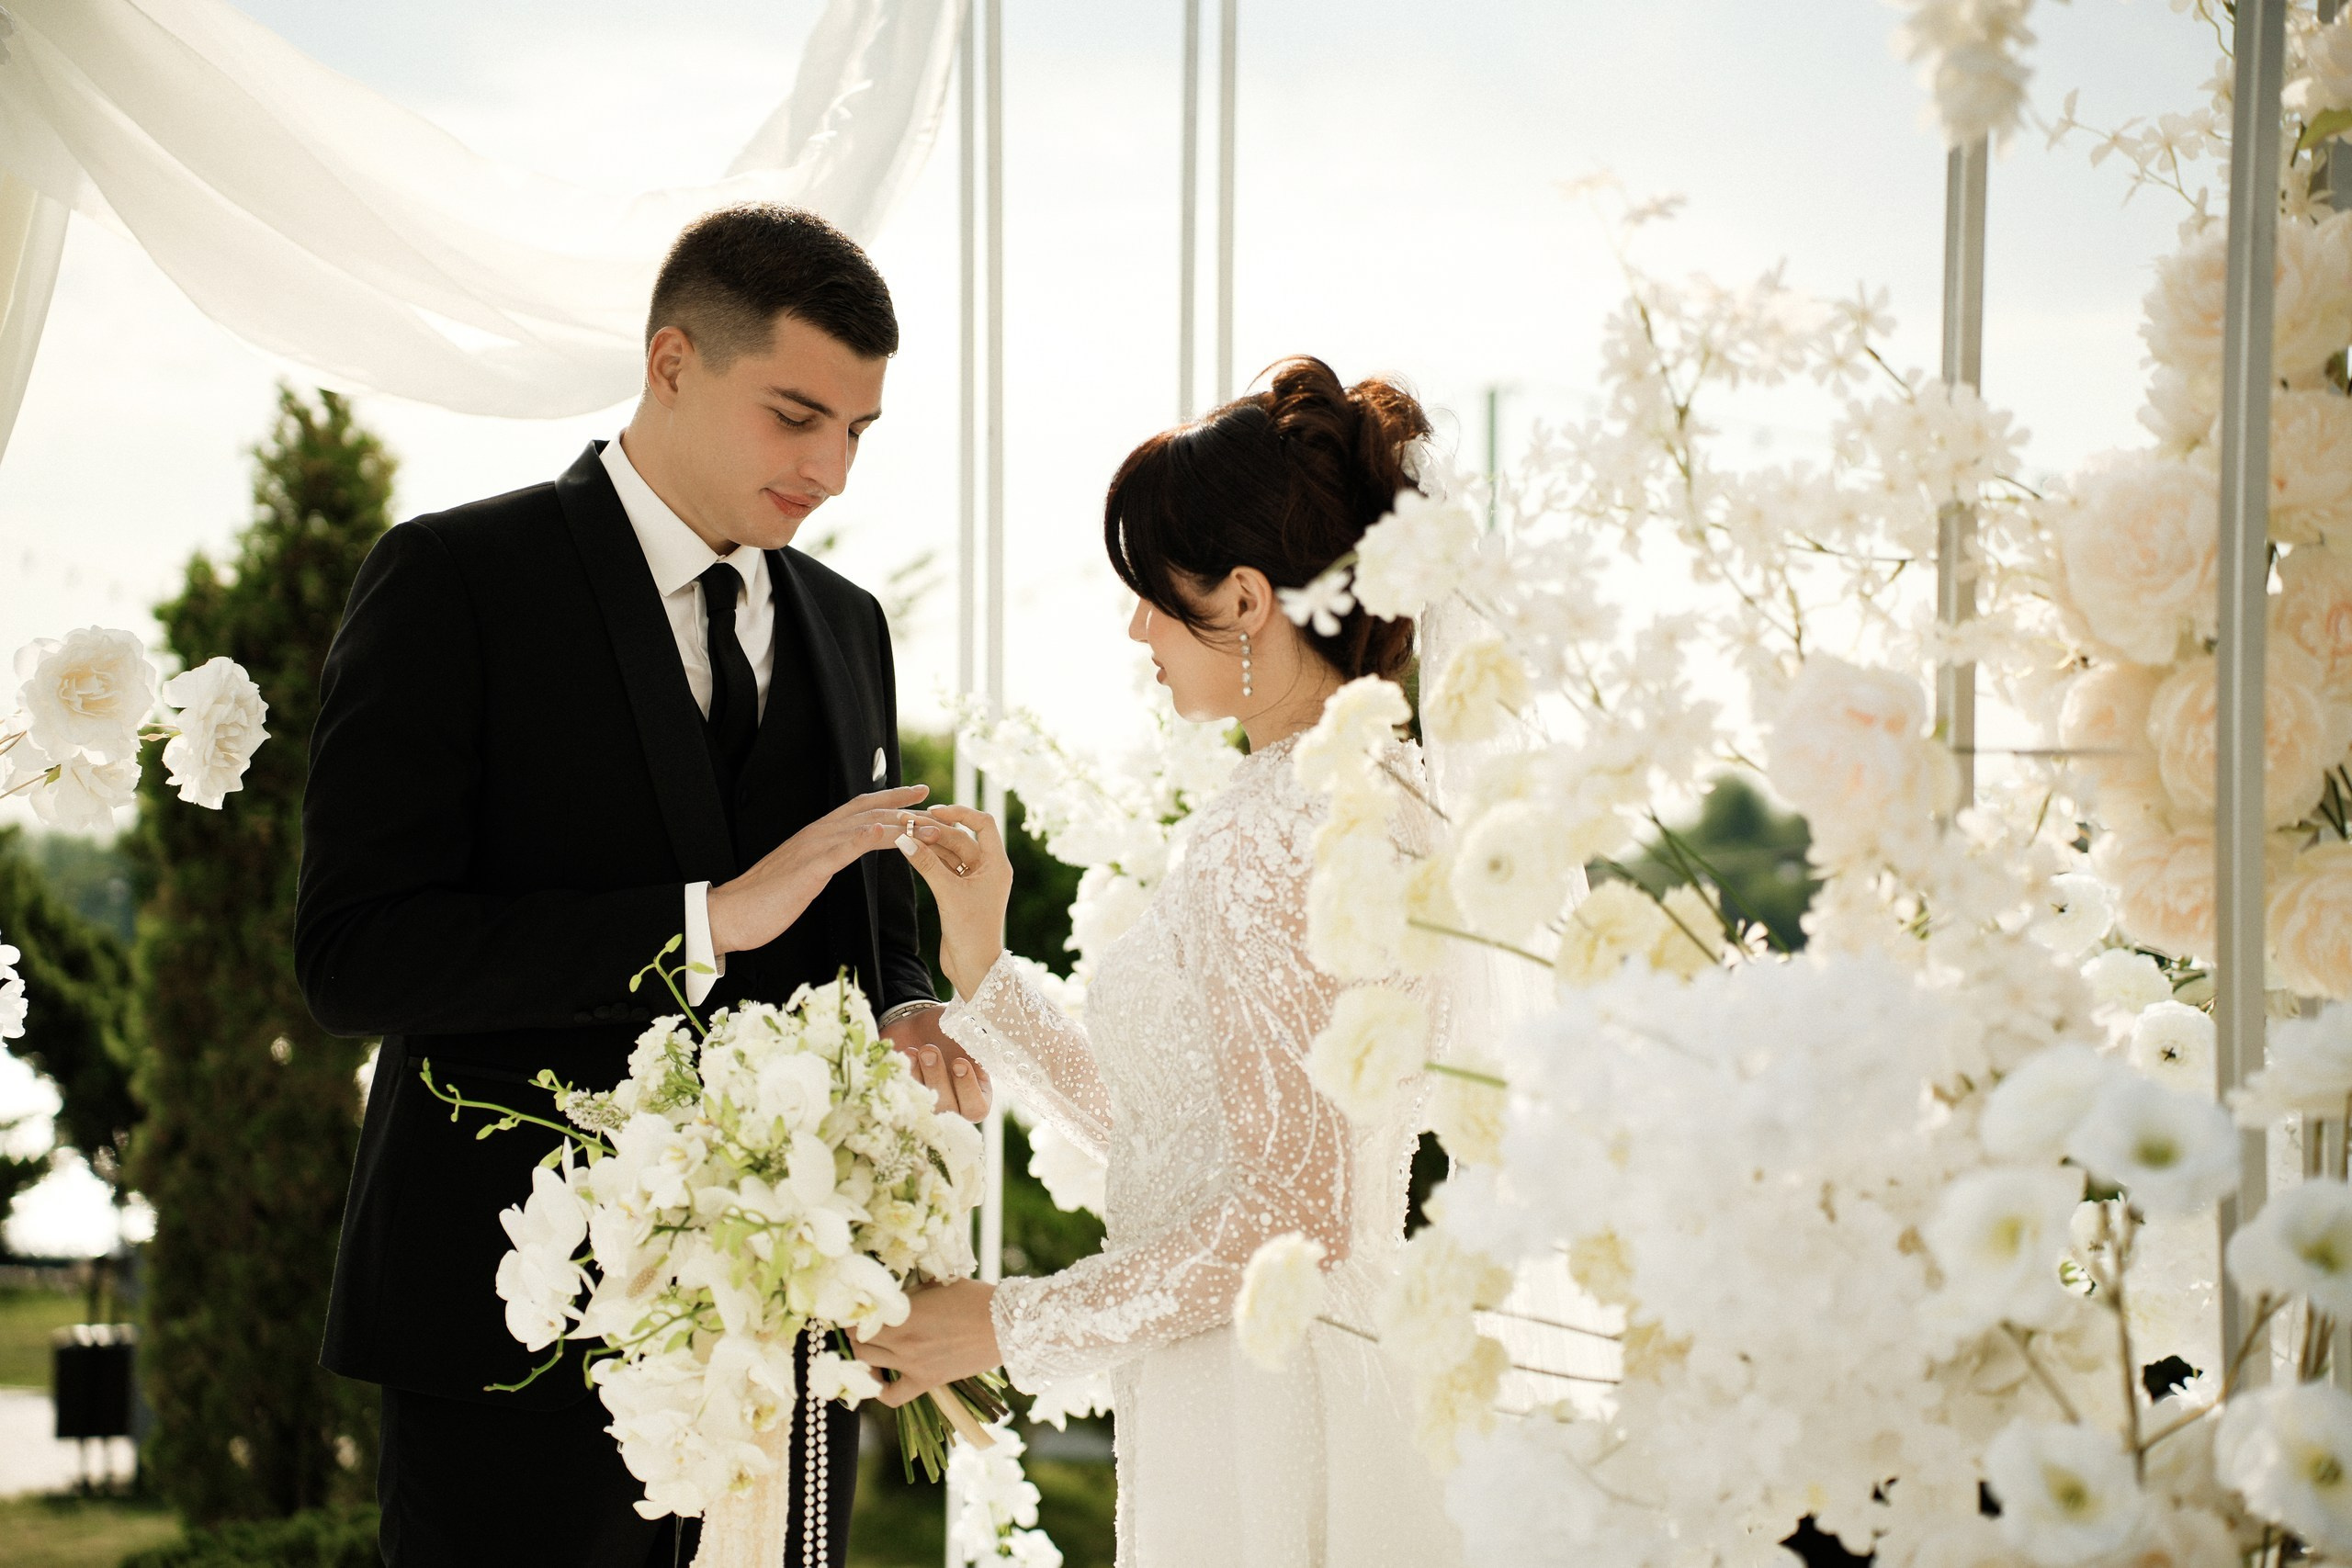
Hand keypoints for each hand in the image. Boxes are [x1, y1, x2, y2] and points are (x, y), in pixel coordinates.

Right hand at [708, 785, 930, 957]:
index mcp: (817, 835)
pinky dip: (863, 838)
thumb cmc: (765, 900)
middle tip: (937, 803)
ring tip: (928, 824)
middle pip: (869, 810)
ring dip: (899, 824)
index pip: (860, 807)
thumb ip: (824, 860)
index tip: (919, 793)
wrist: (730, 914)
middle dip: (905, 806)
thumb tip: (842, 856)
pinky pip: (840, 850)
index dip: (891, 798)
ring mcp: (812, 849)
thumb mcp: (803, 873)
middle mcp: (818, 833)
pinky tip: (882, 832)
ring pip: (863, 826)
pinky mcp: (808, 869)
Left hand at [854, 1279, 1000, 1406]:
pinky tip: (881, 1377)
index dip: (854, 1310)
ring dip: (862, 1353)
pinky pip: (891, 1396)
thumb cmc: (973, 1297)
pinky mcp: (926, 1382)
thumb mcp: (936, 1285)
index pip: (860, 1315)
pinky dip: (880, 1389)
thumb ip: (909, 1293)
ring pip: (867, 1363)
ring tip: (868, 1346)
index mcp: (901, 1313)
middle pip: (857, 1339)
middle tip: (860, 1324)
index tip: (856, 1307)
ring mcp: (911, 1364)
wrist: (1004, 1325)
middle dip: (854, 1330)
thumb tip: (889, 1296)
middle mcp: (901, 1340)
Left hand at [882, 1006, 990, 1120]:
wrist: (922, 1028)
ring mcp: (925, 1105)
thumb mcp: (971, 1037)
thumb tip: (984, 1047)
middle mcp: (952, 1108)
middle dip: (937, 1078)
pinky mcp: (903, 1097)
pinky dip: (902, 1075)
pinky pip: (901, 1094)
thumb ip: (979, 1047)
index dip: (967, 1089)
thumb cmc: (954, 1034)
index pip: (976, 1109)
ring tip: (918, 1049)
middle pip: (945, 1108)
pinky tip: (906, 1054)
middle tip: (930, 1050)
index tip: (959, 1062)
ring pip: (921, 1103)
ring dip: (919, 1075)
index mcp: (977, 1098)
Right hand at [895, 804, 1009, 998]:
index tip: (934, 811)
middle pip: (961, 838)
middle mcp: (988, 869)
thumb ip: (927, 864)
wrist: (973, 968)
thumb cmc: (970, 932)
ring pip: (950, 852)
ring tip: (905, 834)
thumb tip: (904, 838)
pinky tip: (911, 851)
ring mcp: (974, 880)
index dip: (960, 812)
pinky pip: (944, 867)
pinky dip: (929, 859)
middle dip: (936, 830)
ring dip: (930, 844)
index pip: (983, 824)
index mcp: (997, 864)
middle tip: (908, 824)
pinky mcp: (960, 892)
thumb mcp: (948, 893)